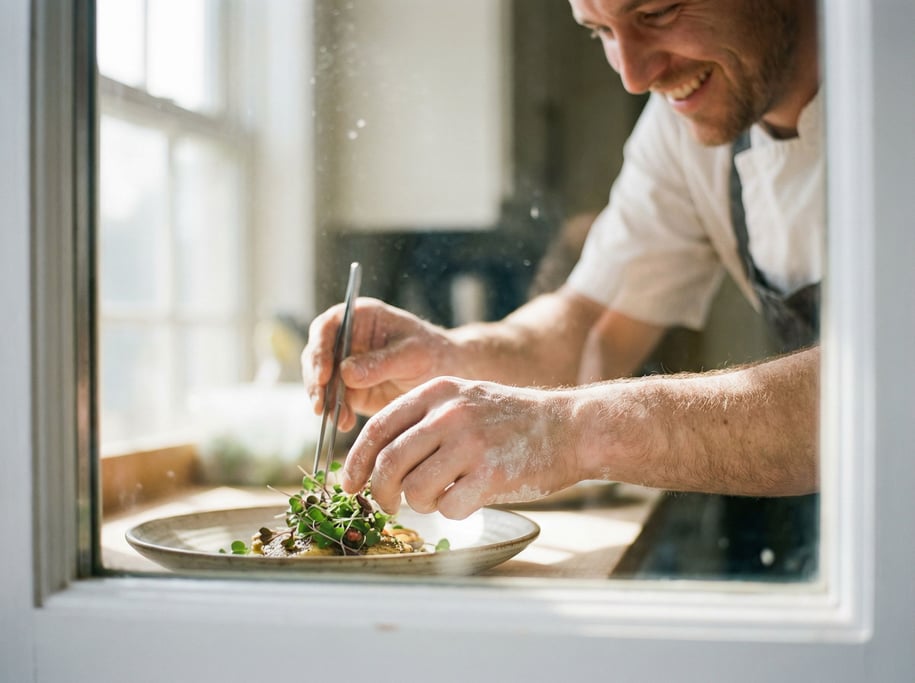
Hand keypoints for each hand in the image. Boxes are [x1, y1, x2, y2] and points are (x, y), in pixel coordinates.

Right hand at [301, 298, 453, 430]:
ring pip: (321, 382)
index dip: (319, 349)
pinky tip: (345, 424)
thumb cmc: (432, 353)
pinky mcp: (349, 389)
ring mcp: (345, 365)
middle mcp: (346, 339)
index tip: (324, 373)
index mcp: (359, 317)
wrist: (445, 374)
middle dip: (316, 382)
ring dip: (325, 401)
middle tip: (321, 404)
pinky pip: (334, 401)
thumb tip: (345, 372)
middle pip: (316, 356)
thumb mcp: (413, 355)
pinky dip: (336, 413)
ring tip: (338, 418)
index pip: (327, 327)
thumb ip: (382, 362)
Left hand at [340, 377, 582, 518]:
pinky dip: (451, 511)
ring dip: (420, 503)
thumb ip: (422, 421)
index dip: (356, 462)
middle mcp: (449, 414)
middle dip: (380, 493)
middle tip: (389, 504)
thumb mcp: (462, 400)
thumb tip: (373, 462)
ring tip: (440, 495)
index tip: (349, 484)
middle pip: (389, 464)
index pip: (377, 429)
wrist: (569, 427)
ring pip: (414, 490)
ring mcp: (471, 443)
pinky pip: (448, 508)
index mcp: (436, 392)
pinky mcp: (492, 473)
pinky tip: (467, 498)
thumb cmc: (509, 420)